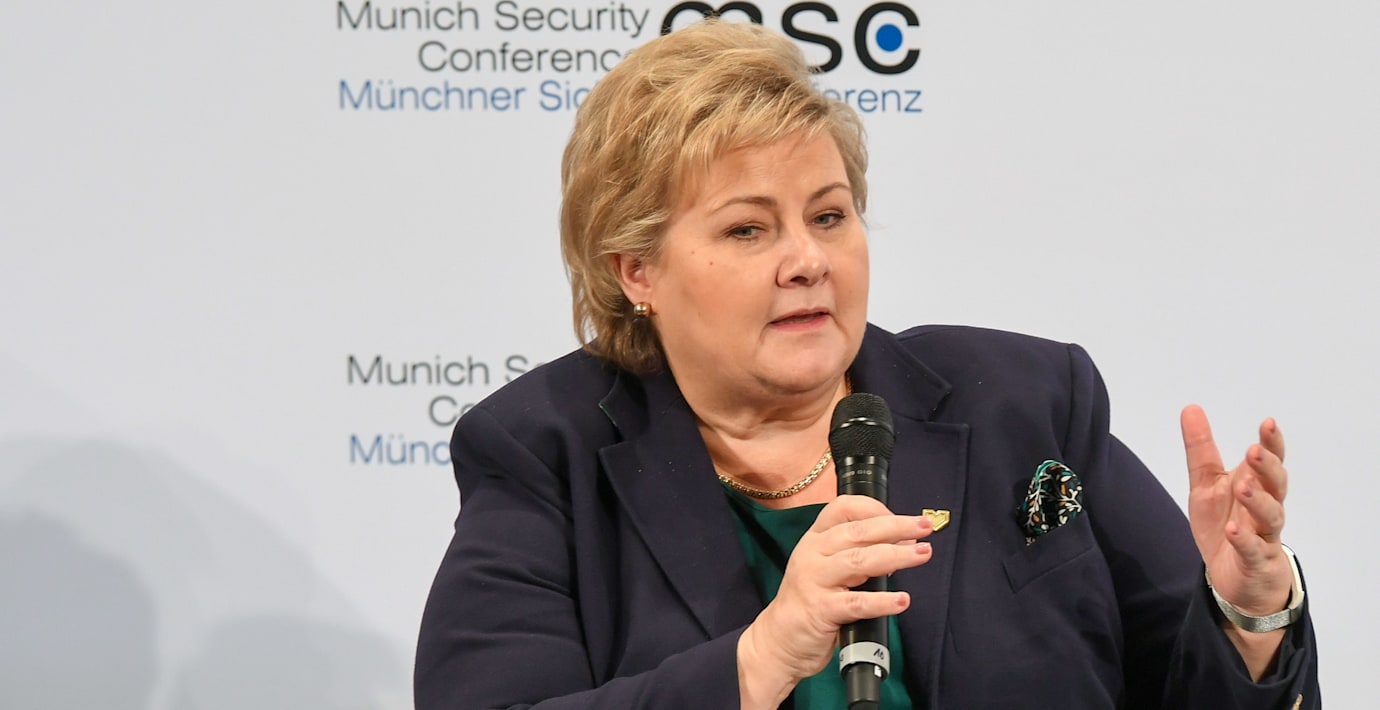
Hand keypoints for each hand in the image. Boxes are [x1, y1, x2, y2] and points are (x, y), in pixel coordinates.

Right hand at [737, 495, 932, 706]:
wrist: (778, 640)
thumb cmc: (810, 600)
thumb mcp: (826, 567)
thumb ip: (856, 552)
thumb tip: (902, 543)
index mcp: (815, 538)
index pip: (844, 508)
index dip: (876, 509)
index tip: (902, 520)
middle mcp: (812, 553)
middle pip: (858, 531)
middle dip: (896, 527)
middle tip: (925, 528)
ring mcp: (814, 581)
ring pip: (859, 561)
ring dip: (896, 555)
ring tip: (922, 554)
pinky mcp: (820, 610)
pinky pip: (856, 603)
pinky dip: (882, 601)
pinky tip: (901, 601)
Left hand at [1181, 405, 1292, 615]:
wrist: (1234, 577)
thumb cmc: (1225, 524)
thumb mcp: (1206, 484)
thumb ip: (1201, 449)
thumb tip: (1190, 408)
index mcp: (1256, 486)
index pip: (1270, 461)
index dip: (1272, 443)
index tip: (1268, 423)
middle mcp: (1265, 508)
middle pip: (1276, 485)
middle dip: (1267, 467)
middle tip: (1254, 451)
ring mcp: (1264, 535)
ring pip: (1270, 516)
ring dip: (1258, 501)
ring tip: (1242, 487)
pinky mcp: (1256, 561)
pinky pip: (1253, 550)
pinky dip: (1244, 539)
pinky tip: (1233, 529)